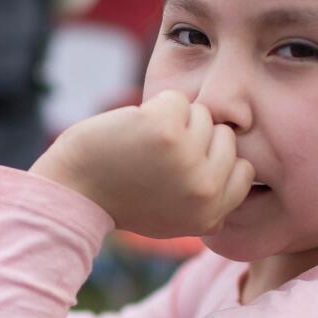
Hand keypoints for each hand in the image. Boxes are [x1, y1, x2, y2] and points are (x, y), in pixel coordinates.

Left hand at [30, 90, 254, 237]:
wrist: (74, 190)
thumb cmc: (122, 198)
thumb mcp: (176, 217)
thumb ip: (209, 199)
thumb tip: (242, 170)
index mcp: (211, 215)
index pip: (244, 169)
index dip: (214, 158)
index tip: (183, 166)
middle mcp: (205, 191)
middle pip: (225, 136)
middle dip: (193, 137)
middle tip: (156, 158)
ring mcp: (187, 159)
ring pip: (202, 115)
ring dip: (172, 122)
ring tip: (143, 146)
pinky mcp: (165, 130)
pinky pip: (176, 99)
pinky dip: (153, 108)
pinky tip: (133, 131)